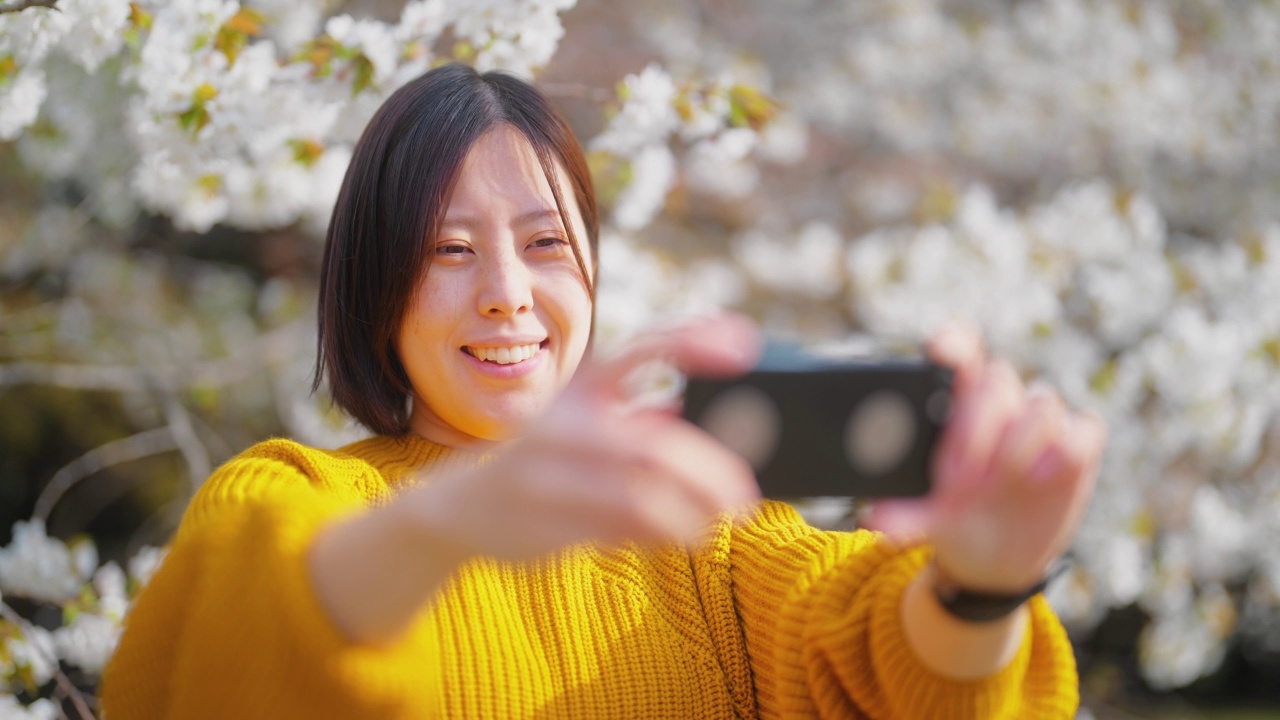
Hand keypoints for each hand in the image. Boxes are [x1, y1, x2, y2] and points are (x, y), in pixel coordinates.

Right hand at [403, 314, 763, 563]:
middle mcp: (561, 427)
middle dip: (710, 473)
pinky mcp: (543, 525)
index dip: (693, 341)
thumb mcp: (585, 420)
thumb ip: (646, 420)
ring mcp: (547, 479)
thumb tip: (733, 426)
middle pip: (653, 448)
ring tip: (723, 518)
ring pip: (639, 498)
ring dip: (694, 513)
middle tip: (745, 493)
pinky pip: (619, 533)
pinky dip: (665, 535)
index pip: (642, 348)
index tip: (744, 349)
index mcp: (579, 388)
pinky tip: (689, 535)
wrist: (458, 506)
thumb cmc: (543, 459)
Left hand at [867, 322, 1106, 592]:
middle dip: (978, 424)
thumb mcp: (927, 519)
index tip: (940, 350)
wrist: (994, 557)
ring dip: (1020, 444)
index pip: (959, 351)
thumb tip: (877, 522)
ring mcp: (1039, 424)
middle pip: (997, 380)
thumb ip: (905, 516)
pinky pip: (1085, 428)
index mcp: (955, 405)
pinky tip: (1044, 481)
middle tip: (959, 476)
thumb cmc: (952, 519)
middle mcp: (999, 405)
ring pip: (1042, 404)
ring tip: (1000, 485)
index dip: (954, 343)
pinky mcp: (1077, 447)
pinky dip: (1067, 451)